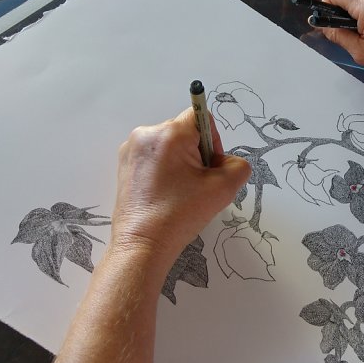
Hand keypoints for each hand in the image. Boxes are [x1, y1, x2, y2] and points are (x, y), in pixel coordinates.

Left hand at [110, 109, 250, 268]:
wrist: (142, 245)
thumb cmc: (181, 214)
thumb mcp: (225, 188)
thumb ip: (239, 165)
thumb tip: (223, 162)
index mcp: (169, 134)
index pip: (201, 117)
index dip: (213, 141)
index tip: (209, 168)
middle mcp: (146, 134)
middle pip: (185, 132)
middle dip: (197, 154)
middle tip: (196, 185)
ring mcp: (131, 149)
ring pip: (170, 145)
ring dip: (181, 162)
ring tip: (179, 192)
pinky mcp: (124, 165)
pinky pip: (154, 156)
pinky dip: (165, 169)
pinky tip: (165, 193)